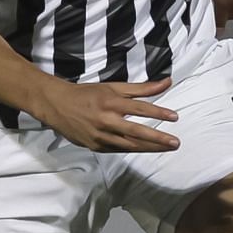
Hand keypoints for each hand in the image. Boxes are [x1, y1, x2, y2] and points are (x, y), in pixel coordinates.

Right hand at [37, 77, 178, 152]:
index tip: (175, 117)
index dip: (158, 112)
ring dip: (150, 147)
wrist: (57, 105)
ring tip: (166, 148)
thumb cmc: (87, 94)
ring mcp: (100, 136)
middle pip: (136, 132)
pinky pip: (118, 149)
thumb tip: (167, 82)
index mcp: (110, 102)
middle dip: (157, 139)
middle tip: (175, 143)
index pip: (140, 108)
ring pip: (129, 145)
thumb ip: (142, 88)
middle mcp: (106, 120)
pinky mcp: (95, 146)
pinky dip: (133, 149)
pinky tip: (146, 148)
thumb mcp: (113, 87)